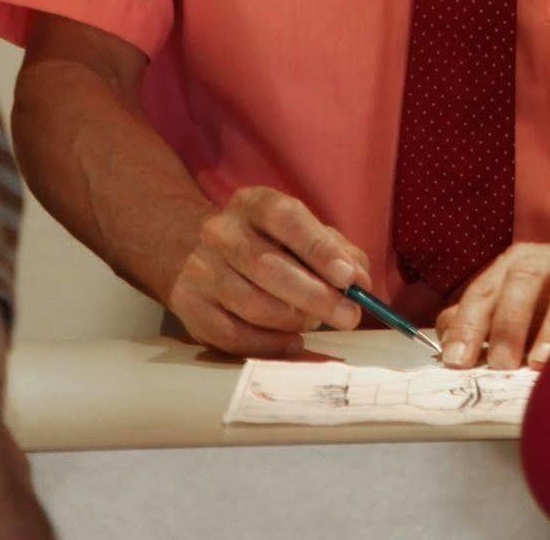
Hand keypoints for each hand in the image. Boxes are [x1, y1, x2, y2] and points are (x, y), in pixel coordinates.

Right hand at [164, 186, 372, 356]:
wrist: (193, 250)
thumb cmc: (264, 243)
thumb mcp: (299, 231)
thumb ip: (336, 250)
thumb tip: (360, 282)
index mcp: (252, 204)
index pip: (286, 219)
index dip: (319, 249)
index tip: (349, 278)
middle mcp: (221, 232)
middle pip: (268, 266)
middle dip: (315, 296)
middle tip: (349, 316)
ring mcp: (200, 269)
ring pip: (253, 305)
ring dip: (293, 321)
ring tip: (313, 322)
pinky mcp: (189, 306)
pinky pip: (233, 336)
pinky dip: (269, 345)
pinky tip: (292, 342)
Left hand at [435, 240, 549, 369]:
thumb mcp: (521, 307)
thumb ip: (486, 324)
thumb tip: (451, 351)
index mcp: (506, 270)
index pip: (477, 296)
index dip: (463, 328)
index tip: (454, 362)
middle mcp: (528, 261)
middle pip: (498, 288)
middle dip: (487, 328)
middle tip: (486, 366)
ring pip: (527, 284)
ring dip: (519, 325)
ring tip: (522, 363)